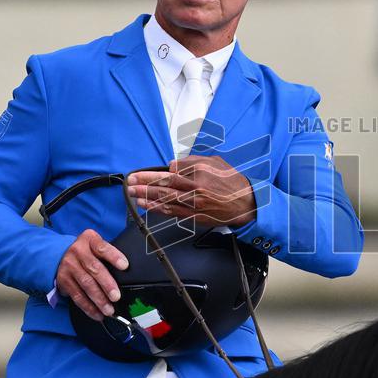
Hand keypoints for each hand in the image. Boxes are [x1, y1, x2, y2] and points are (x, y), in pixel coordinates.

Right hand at [55, 229, 128, 320]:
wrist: (61, 254)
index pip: (102, 247)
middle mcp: (77, 251)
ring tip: (109, 309)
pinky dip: (88, 307)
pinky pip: (77, 296)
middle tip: (116, 296)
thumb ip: (108, 254)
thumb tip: (127, 272)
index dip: (114, 257)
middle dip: (107, 284)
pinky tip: (97, 313)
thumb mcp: (96, 245)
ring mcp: (69, 266)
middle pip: (94, 268)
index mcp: (89, 239)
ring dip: (98, 300)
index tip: (125, 266)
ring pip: (86, 284)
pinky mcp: (64, 280)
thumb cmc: (87, 251)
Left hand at [126, 155, 256, 226]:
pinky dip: (157, 209)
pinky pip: (172, 211)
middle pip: (164, 183)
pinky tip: (146, 206)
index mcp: (201, 171)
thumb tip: (174, 164)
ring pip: (165, 198)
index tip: (146, 171)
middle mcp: (196, 187)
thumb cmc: (232, 182)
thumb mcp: (216, 162)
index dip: (158, 170)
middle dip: (144, 182)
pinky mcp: (195, 215)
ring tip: (132, 193)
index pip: (173, 168)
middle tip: (130, 180)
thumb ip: (194, 161)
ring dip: (146, 196)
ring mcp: (195, 203)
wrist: (246, 204)